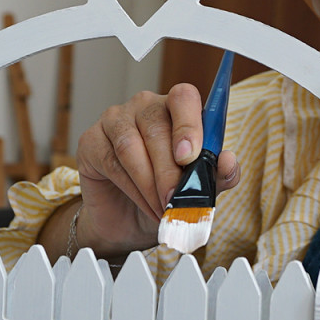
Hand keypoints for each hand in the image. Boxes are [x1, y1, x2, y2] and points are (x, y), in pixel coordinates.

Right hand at [70, 84, 240, 257]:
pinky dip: (131, 188)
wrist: (130, 222)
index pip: (183, 97)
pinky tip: (145, 204)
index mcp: (177, 109)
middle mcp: (145, 107)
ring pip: (131, 144)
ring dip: (149, 182)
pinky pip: (111, 160)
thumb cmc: (166, 196)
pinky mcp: (91, 140)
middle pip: (156, 125)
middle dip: (169, 169)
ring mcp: (115, 119)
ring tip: (164, 208)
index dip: (188, 124)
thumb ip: (217, 175)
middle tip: (176, 199)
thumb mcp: (197, 189)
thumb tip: (228, 161)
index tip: (190, 157)